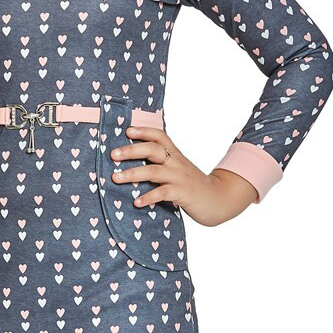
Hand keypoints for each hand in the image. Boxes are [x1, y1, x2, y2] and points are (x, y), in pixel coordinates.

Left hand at [110, 125, 258, 226]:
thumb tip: (133, 164)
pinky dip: (148, 197)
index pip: (160, 136)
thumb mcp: (178, 169)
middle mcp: (176, 163)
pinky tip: (136, 202)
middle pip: (153, 150)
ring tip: (115, 178)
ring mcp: (180, 177)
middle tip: (113, 155)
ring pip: (153, 171)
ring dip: (133, 174)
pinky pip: (162, 193)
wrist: (218, 199)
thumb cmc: (192, 185)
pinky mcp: (182, 193)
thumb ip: (161, 165)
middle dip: (131, 151)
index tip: (127, 130)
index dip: (144, 131)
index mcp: (175, 155)